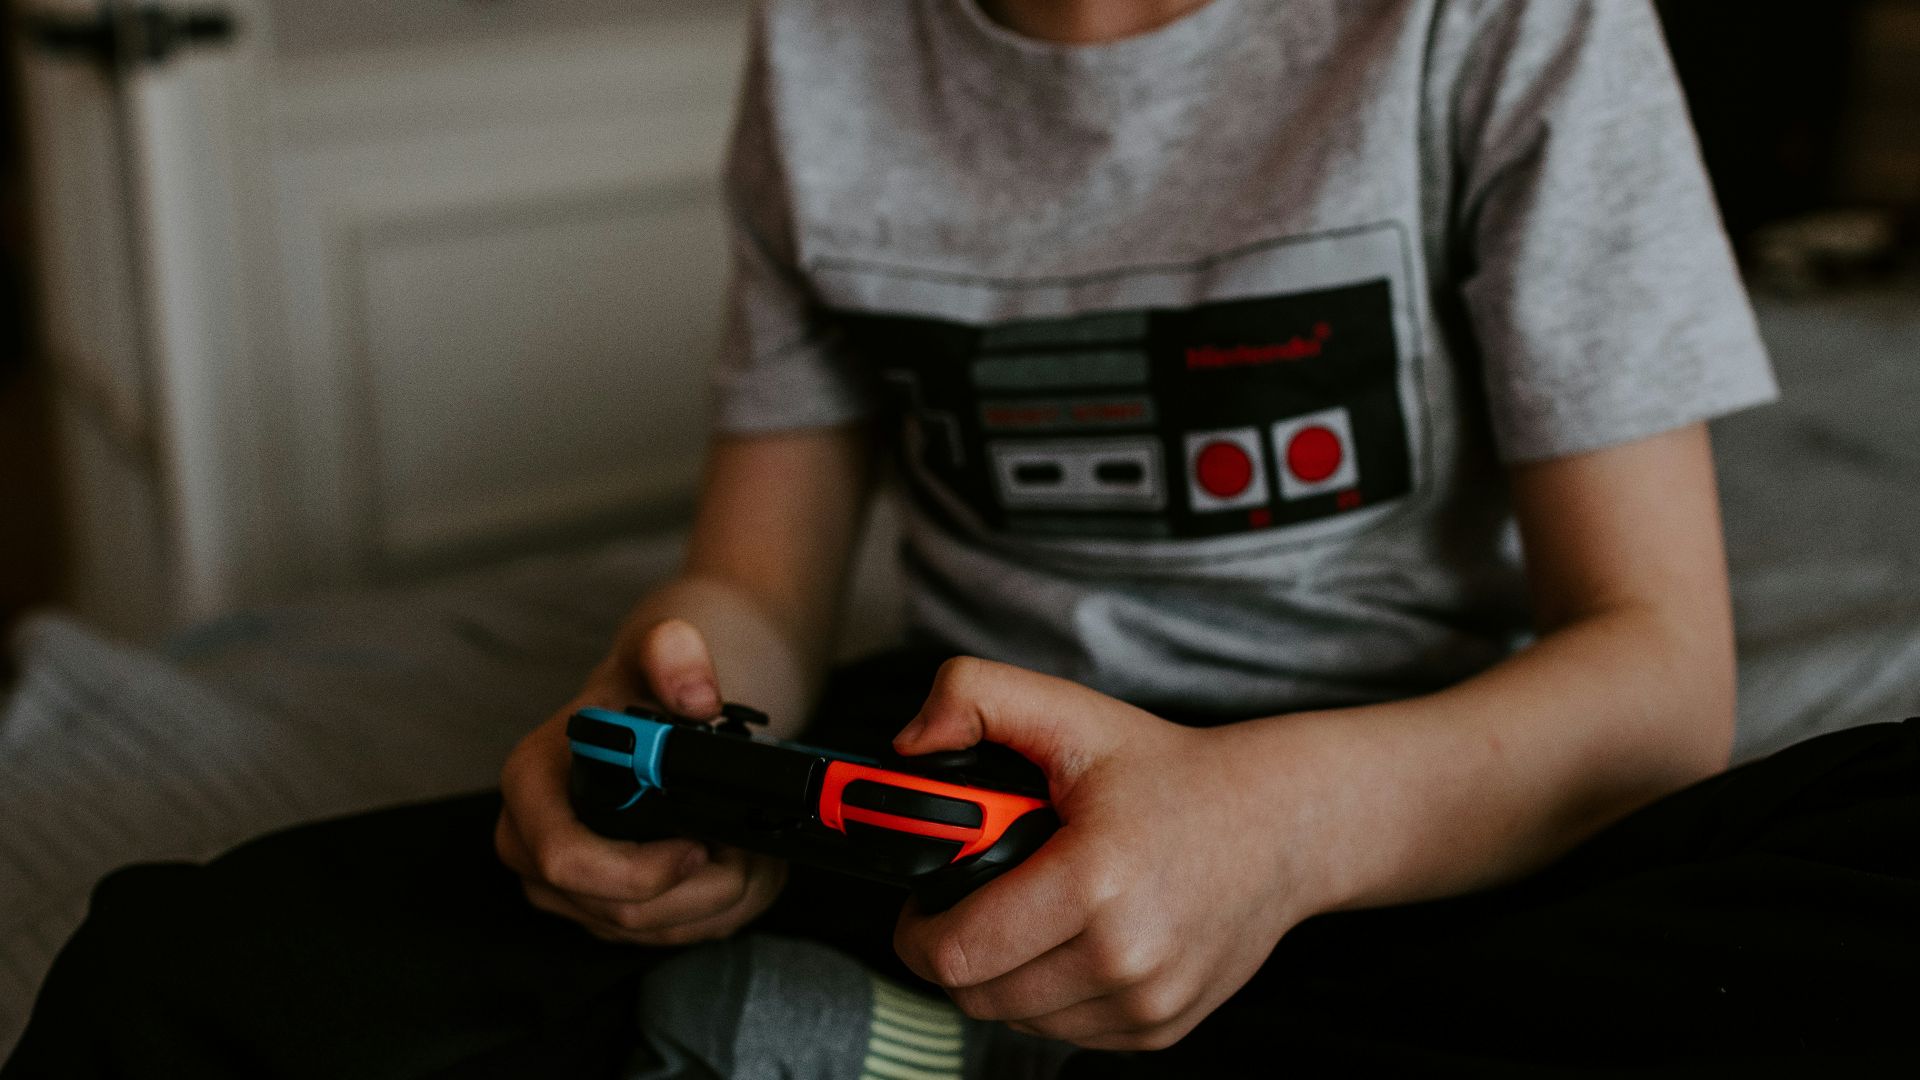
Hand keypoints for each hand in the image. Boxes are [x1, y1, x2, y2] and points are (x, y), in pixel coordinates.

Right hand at [495, 618, 787, 944]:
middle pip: (620, 910)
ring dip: (720, 897)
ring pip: (655, 930)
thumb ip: (673, 654)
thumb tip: (697, 697)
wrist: (652, 716)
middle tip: (749, 845)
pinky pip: (670, 935)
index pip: (568, 860)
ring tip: (751, 847)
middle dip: (701, 886)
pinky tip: (739, 862)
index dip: (640, 869)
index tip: (701, 842)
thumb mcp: (658, 651)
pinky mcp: (604, 913)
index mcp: (531, 786)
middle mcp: (533, 847)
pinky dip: (719, 907)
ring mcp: (567, 890)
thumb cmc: (644, 690)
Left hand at [891, 659, 1327, 1050]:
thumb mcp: (1071, 712)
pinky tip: (1069, 940)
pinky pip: (1065, 1031)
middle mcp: (1127, 955)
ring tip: (1024, 914)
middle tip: (968, 903)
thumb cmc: (1169, 772)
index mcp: (1094, 881)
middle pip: (977, 995)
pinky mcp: (1160, 1029)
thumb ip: (974, 697)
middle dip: (952, 952)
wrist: (1278, 825)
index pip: (957, 953)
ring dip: (1001, 976)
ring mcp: (1148, 1002)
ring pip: (1016, 1019)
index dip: (916, 929)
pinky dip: (1049, 995)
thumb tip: (908, 746)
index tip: (922, 900)